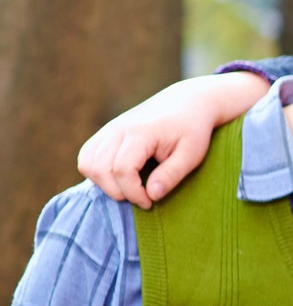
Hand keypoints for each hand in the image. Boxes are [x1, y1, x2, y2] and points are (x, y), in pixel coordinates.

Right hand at [77, 72, 271, 207]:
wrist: (187, 103)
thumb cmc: (192, 130)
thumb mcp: (192, 154)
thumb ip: (172, 175)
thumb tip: (152, 195)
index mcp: (141, 133)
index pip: (123, 169)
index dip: (133, 192)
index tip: (150, 202)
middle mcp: (118, 129)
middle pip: (100, 169)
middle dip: (117, 192)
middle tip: (141, 199)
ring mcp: (109, 129)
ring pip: (87, 163)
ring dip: (103, 184)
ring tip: (130, 189)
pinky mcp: (105, 132)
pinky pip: (86, 156)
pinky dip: (96, 172)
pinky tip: (119, 178)